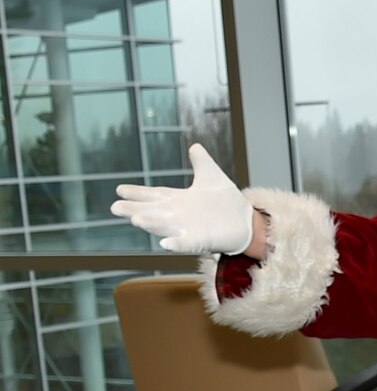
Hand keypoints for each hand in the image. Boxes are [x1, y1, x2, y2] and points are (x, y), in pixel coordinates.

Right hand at [112, 143, 255, 253]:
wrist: (247, 222)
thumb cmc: (227, 203)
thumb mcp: (212, 178)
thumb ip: (202, 163)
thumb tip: (195, 146)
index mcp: (180, 200)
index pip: (155, 195)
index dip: (138, 193)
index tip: (119, 190)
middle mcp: (180, 216)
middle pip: (153, 212)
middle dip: (135, 210)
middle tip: (115, 208)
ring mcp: (190, 229)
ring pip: (166, 227)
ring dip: (152, 224)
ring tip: (136, 220)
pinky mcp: (203, 241)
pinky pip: (187, 244)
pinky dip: (177, 244)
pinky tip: (165, 244)